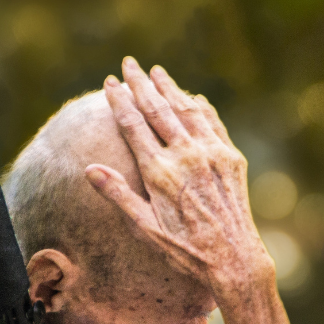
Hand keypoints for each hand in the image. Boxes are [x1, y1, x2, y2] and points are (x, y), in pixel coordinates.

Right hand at [85, 57, 272, 295]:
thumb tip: (89, 171)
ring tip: (156, 71)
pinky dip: (199, 106)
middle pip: (158, 109)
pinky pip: (212, 122)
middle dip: (141, 84)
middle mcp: (186, 156)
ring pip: (186, 109)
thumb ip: (119, 195)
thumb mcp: (145, 229)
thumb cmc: (185, 250)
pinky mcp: (231, 158)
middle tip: (128, 64)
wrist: (234, 258)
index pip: (134, 125)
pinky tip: (192, 97)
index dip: (120, 101)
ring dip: (170, 88)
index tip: (109, 83)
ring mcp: (212, 154)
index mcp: (160, 173)